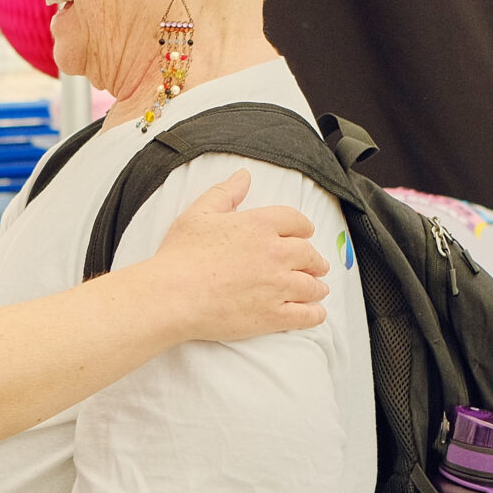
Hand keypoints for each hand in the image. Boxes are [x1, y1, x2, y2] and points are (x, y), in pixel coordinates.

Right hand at [144, 172, 329, 341]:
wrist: (174, 295)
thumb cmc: (181, 255)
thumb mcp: (200, 213)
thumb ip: (226, 192)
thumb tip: (244, 176)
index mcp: (259, 225)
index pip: (295, 221)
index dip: (303, 227)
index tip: (306, 233)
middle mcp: (275, 253)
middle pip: (308, 254)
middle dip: (315, 259)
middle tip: (316, 265)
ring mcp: (277, 286)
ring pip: (311, 285)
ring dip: (318, 286)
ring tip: (319, 289)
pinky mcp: (273, 315)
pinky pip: (306, 315)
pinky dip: (315, 314)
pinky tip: (316, 312)